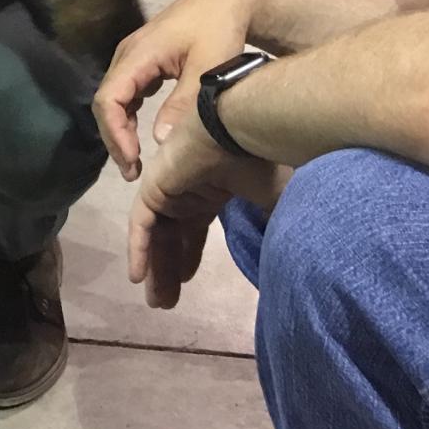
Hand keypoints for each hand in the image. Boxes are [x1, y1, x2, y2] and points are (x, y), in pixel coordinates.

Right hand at [93, 0, 255, 180]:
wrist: (227, 0)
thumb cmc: (219, 30)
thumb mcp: (208, 69)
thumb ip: (183, 104)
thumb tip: (159, 141)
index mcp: (138, 54)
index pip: (109, 99)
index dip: (115, 134)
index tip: (133, 162)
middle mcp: (127, 54)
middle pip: (106, 101)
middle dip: (115, 138)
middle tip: (133, 172)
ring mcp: (133, 57)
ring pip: (114, 98)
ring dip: (120, 130)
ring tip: (135, 162)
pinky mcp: (144, 61)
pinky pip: (125, 93)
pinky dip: (128, 118)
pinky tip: (142, 137)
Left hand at [128, 107, 288, 309]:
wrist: (240, 126)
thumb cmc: (258, 158)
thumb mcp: (273, 198)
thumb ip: (274, 222)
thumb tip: (291, 252)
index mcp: (209, 191)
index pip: (193, 229)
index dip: (189, 255)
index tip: (187, 280)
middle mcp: (184, 189)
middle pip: (172, 236)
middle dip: (168, 269)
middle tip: (165, 302)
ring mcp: (167, 186)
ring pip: (156, 235)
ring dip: (154, 268)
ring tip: (157, 301)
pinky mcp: (154, 185)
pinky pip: (142, 224)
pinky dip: (139, 250)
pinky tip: (137, 277)